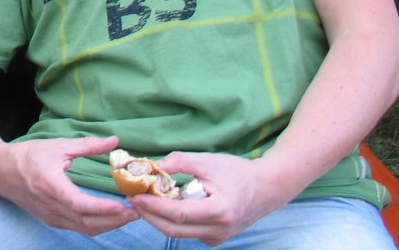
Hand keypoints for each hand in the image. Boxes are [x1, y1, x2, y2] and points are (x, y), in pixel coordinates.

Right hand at [0, 134, 138, 235]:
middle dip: (115, 219)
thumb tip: (115, 141)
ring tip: (129, 214)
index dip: (102, 208)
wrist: (0, 171)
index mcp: (50, 184)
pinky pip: (79, 229)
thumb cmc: (28, 156)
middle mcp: (51, 206)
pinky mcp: (52, 221)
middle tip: (138, 210)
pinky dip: (98, 225)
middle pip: (87, 221)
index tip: (122, 205)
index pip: (79, 203)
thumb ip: (87, 146)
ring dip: (110, 225)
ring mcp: (51, 217)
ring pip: (86, 229)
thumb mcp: (57, 146)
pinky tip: (110, 217)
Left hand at [128, 150, 282, 245]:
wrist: (266, 188)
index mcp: (219, 211)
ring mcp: (217, 238)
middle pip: (174, 229)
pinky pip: (188, 231)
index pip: (178, 214)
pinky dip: (172, 220)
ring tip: (142, 200)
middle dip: (149, 215)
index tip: (134, 195)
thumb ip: (180, 162)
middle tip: (131, 199)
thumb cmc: (237, 172)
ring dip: (158, 218)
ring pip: (179, 233)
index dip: (153, 206)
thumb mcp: (207, 161)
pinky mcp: (215, 238)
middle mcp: (218, 231)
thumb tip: (153, 166)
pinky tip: (161, 205)